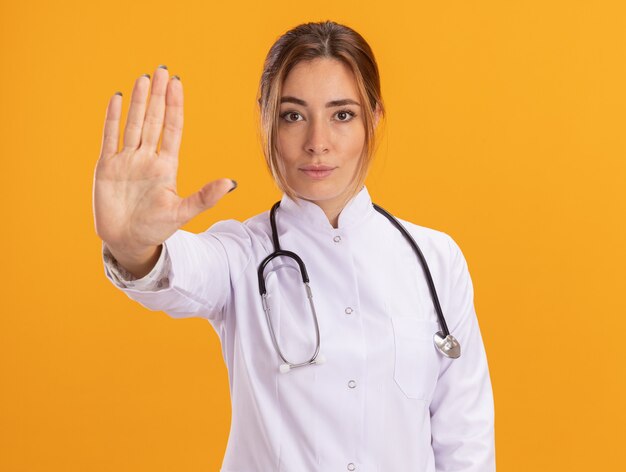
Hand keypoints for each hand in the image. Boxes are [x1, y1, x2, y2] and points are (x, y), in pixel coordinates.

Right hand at [93, 65, 235, 258]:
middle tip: (162, 70)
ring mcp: (126, 160)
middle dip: (158, 96)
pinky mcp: (107, 166)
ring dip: (138, 102)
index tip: (177, 84)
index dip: (175, 106)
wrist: (127, 242)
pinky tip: (117, 98)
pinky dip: (112, 118)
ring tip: (143, 79)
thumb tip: (231, 183)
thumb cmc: (156, 228)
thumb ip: (205, 197)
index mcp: (166, 165)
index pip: (172, 129)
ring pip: (133, 124)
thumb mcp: (182, 212)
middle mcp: (147, 158)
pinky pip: (110, 137)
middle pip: (153, 120)